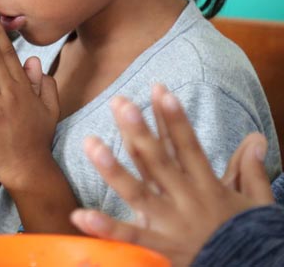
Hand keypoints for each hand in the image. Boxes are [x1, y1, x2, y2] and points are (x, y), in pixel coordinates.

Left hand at [70, 84, 272, 266]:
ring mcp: (170, 224)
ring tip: (91, 142)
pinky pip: (129, 237)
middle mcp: (185, 200)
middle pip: (158, 160)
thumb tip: (257, 138)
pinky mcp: (161, 248)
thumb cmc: (249, 238)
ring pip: (138, 192)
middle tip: (119, 102)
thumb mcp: (256, 203)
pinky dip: (105, 228)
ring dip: (113, 168)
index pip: (187, 145)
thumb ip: (251, 170)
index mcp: (206, 186)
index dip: (173, 118)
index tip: (159, 90)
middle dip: (138, 130)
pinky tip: (80, 216)